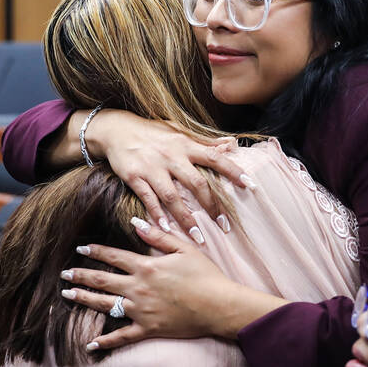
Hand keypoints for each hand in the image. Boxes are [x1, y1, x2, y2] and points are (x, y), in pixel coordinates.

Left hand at [62, 217, 285, 351]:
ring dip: (85, 299)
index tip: (80, 248)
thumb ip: (158, 236)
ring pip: (106, 305)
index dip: (95, 251)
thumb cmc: (206, 275)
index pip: (114, 256)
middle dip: (81, 275)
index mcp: (146, 266)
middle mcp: (138, 288)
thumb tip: (136, 222)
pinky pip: (122, 337)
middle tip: (64, 273)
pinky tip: (91, 343)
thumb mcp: (184, 248)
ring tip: (68, 294)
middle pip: (102, 280)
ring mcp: (141, 310)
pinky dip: (106, 341)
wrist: (219, 306)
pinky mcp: (148, 329)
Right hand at [84, 109, 256, 237]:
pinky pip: (148, 199)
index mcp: (186, 145)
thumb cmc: (152, 132)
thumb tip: (232, 144)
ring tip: (197, 237)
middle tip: (224, 226)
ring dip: (185, 218)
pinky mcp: (134, 177)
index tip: (251, 186)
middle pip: (196, 183)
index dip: (234, 171)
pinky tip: (165, 229)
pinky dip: (156, 215)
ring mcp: (152, 168)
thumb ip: (205, 141)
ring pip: (172, 197)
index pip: (215, 158)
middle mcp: (171, 157)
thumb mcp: (179, 131)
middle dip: (212, 206)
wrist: (116, 130)